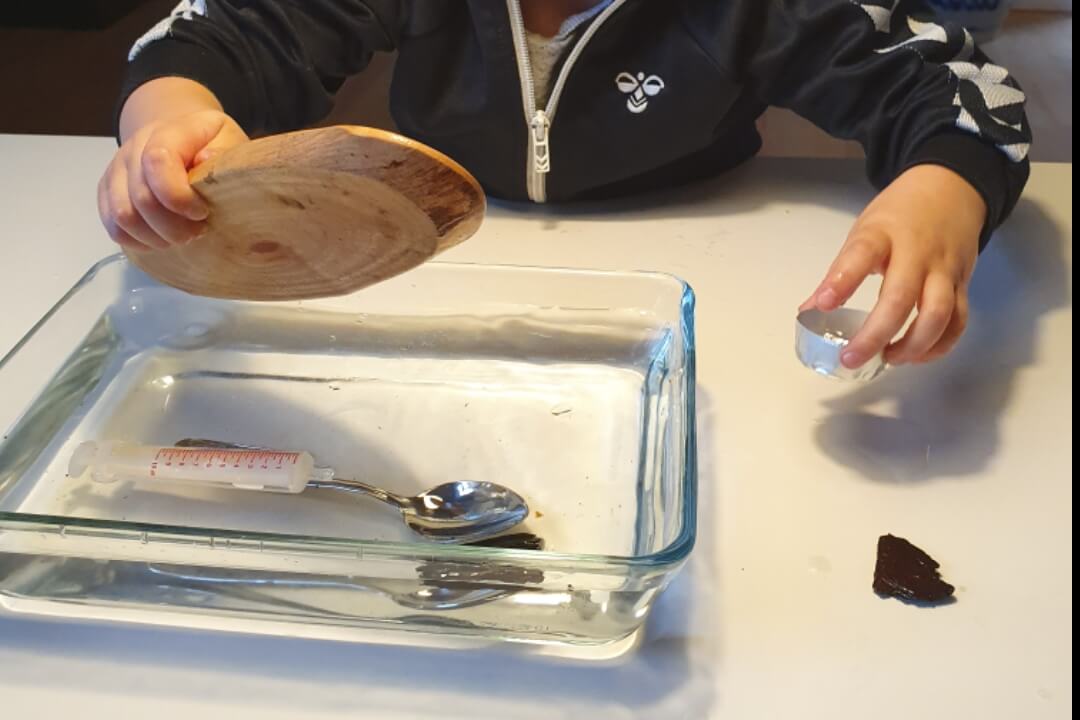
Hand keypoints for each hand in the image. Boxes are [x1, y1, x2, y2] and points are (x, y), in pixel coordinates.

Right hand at [97, 110, 248, 250]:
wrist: (181, 138)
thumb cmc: (209, 144)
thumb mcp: (227, 139)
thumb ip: (222, 152)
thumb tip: (208, 161)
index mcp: (166, 132)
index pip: (157, 161)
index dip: (179, 196)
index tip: (202, 212)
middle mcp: (133, 148)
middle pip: (141, 198)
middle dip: (173, 227)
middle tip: (197, 231)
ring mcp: (116, 170)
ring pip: (124, 216)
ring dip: (156, 237)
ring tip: (182, 236)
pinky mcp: (107, 191)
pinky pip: (113, 226)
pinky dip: (138, 241)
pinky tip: (161, 239)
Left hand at [800, 164, 985, 366]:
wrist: (951, 189)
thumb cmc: (899, 215)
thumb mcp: (864, 233)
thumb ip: (840, 271)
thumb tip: (809, 311)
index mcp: (883, 235)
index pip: (861, 255)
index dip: (842, 281)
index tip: (823, 305)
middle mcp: (917, 253)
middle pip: (900, 297)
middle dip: (875, 334)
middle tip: (851, 358)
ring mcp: (944, 269)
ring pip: (937, 314)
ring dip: (913, 345)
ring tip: (887, 359)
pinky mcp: (962, 283)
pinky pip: (958, 320)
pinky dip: (939, 345)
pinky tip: (916, 356)